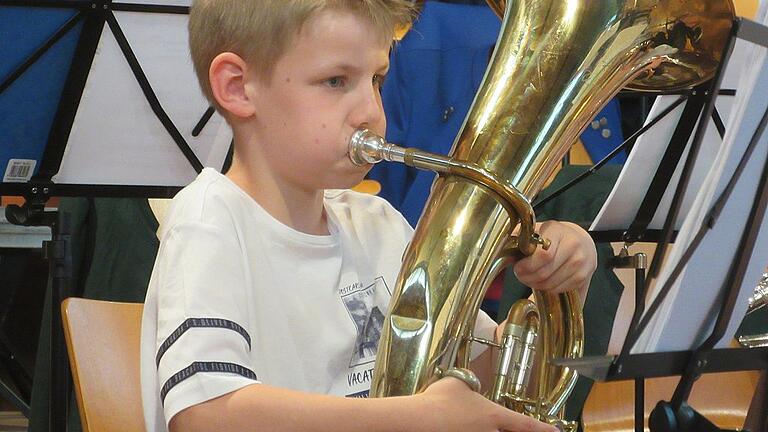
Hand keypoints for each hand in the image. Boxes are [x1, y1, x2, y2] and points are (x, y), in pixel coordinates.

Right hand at [416, 377, 557, 431]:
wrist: (417, 421)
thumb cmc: (436, 402)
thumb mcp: (456, 384)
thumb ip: (469, 386)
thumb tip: (469, 387)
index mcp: (494, 416)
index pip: (526, 425)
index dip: (544, 429)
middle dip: (513, 431)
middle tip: (514, 428)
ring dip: (487, 430)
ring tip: (470, 423)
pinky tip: (459, 428)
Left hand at [513, 220, 596, 296]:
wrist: (581, 241)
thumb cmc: (552, 237)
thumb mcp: (535, 231)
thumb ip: (518, 239)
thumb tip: (502, 254)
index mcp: (557, 231)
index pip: (543, 255)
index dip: (527, 266)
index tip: (518, 268)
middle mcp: (573, 245)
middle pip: (545, 273)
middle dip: (528, 278)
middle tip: (522, 275)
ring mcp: (581, 261)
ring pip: (551, 284)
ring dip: (537, 285)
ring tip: (533, 278)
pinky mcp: (584, 276)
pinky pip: (559, 289)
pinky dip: (549, 289)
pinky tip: (546, 281)